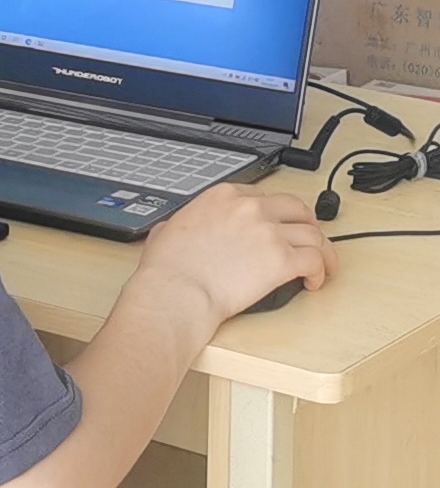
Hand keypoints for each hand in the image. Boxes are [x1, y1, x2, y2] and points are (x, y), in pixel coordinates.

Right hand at [133, 184, 333, 328]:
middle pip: (296, 209)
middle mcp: (251, 208)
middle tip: (308, 238)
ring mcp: (270, 232)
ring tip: (321, 263)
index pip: (262, 196)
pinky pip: (316, 260)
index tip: (277, 223)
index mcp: (223, 196)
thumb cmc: (168, 269)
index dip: (274, 212)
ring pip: (314, 234)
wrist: (176, 291)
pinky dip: (321, 270)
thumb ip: (180, 223)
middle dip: (306, 223)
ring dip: (321, 249)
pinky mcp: (283, 259)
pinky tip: (313, 280)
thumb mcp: (166, 230)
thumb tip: (175, 230)